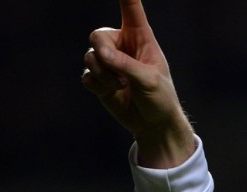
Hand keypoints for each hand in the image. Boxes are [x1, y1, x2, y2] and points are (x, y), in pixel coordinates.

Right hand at [82, 0, 195, 167]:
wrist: (153, 124)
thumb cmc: (160, 98)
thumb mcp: (149, 80)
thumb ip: (126, 65)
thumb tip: (100, 54)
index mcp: (141, 37)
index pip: (131, 9)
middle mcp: (122, 45)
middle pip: (98, 36)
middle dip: (103, 53)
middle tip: (115, 68)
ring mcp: (109, 62)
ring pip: (90, 56)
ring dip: (104, 74)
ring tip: (121, 85)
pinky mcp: (99, 78)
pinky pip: (86, 75)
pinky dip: (97, 84)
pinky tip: (111, 92)